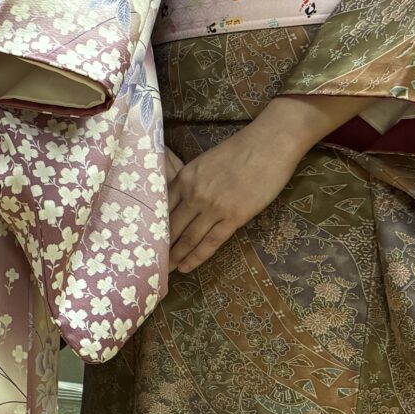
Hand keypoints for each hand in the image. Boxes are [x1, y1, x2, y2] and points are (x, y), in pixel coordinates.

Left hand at [167, 94, 375, 270]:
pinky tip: (187, 267)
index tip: (143, 241)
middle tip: (149, 263)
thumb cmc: (240, 150)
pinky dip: (197, 257)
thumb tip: (179, 202)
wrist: (271, 143)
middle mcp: (194, 194)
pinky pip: (212, 242)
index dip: (151, 228)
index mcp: (185, 178)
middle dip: (160, 247)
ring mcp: (214, 207)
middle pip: (171, 227)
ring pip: (189, 238)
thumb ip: (190, 182)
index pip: (161, 209)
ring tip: (166, 271)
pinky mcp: (235, 217)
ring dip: (176, 256)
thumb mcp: (204, 162)